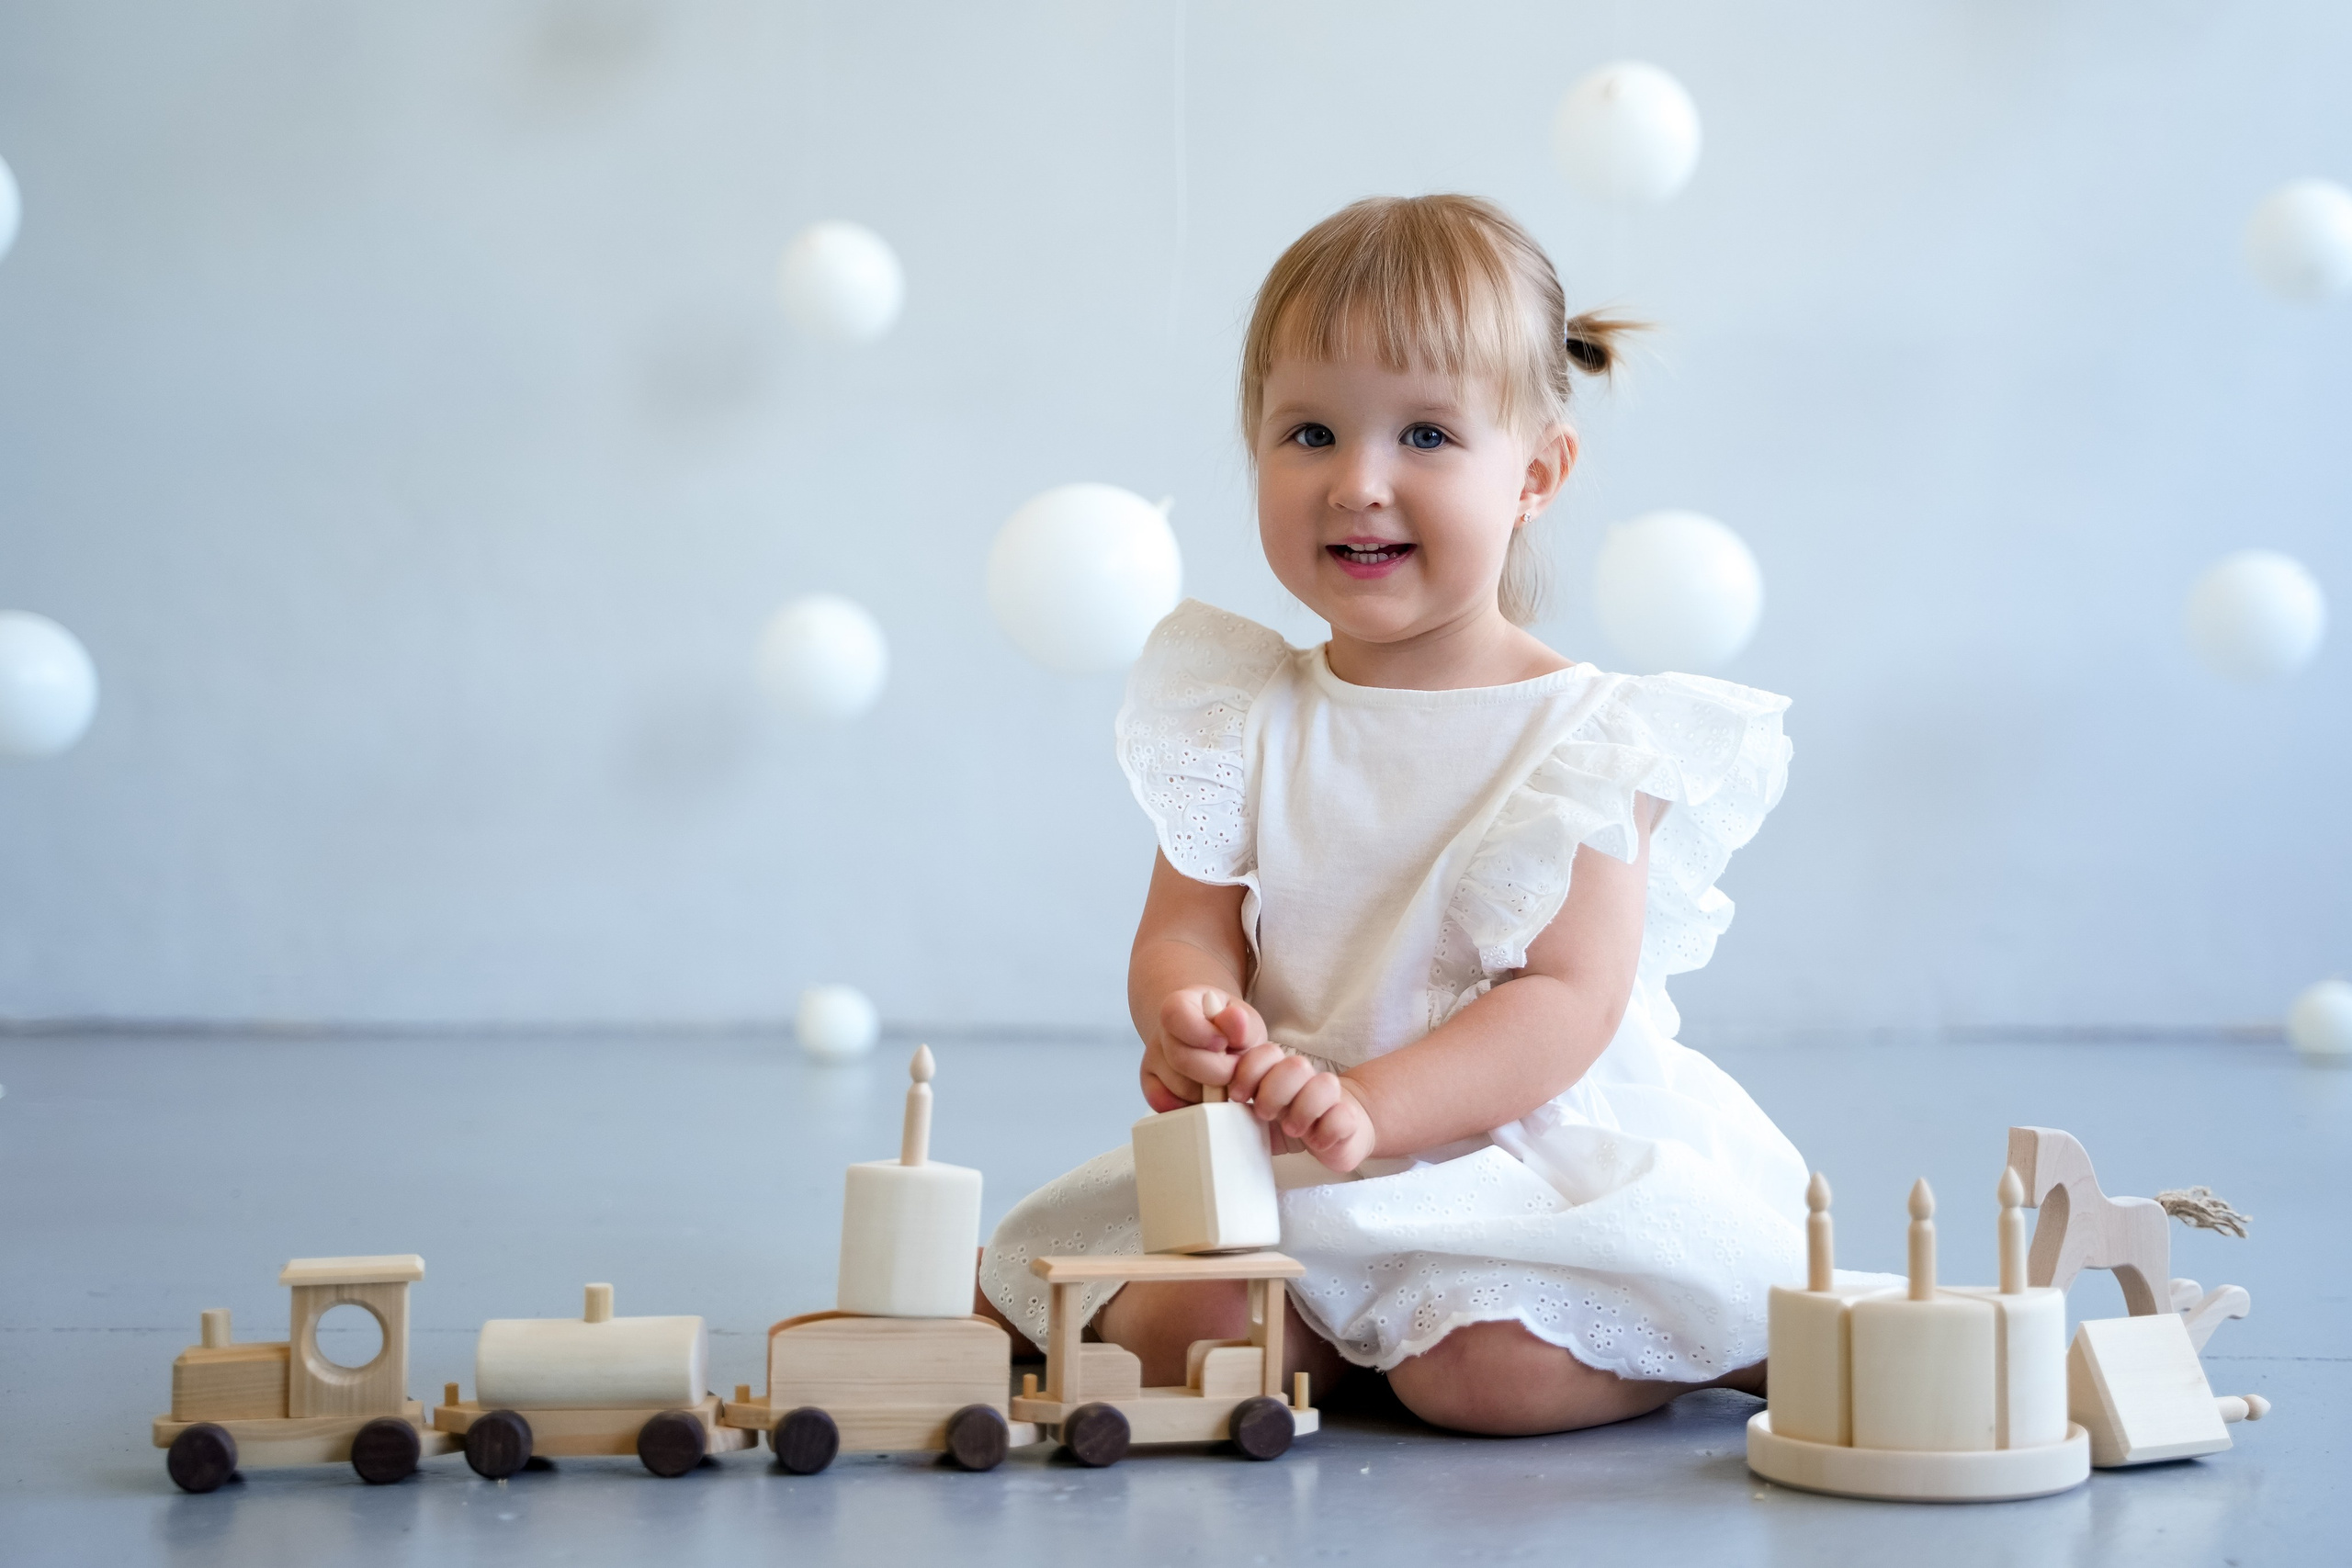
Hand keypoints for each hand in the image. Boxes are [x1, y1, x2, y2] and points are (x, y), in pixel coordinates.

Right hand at [1140, 987, 1267, 1112]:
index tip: (1225, 1043)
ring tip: (1223, 1080)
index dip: (1202, 1033)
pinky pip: (1166, 1105)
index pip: (1175, 1016)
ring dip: (1209, 1091)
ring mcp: (1154, 1060)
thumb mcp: (1245, 1022)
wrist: (1216, 1040)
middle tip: (1234, 1069)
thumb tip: (1235, 1020)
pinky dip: (1190, 1106)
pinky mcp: (1151, 1086)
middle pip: (1180, 1059)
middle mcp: (1161, 1031)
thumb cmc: (1232, 1032)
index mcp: (1180, 1005)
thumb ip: (1243, 1024)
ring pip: (1178, 1088)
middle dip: (1217, 1071)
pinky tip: (1205, 1096)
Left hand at [1229, 1042, 1375, 1172]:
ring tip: (1293, 1129)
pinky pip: (1341, 1117)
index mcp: (1280, 1073)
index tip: (1237, 1096)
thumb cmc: (1292, 1123)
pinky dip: (1325, 1133)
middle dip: (1274, 1092)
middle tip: (1265, 1114)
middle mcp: (1307, 1079)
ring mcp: (1331, 1097)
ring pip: (1323, 1085)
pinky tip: (1316, 1142)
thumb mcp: (1260, 1116)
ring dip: (1302, 1111)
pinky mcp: (1348, 1118)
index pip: (1267, 1053)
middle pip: (1295, 1065)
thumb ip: (1236, 1108)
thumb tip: (1197, 1109)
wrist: (1340, 1133)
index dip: (1249, 1071)